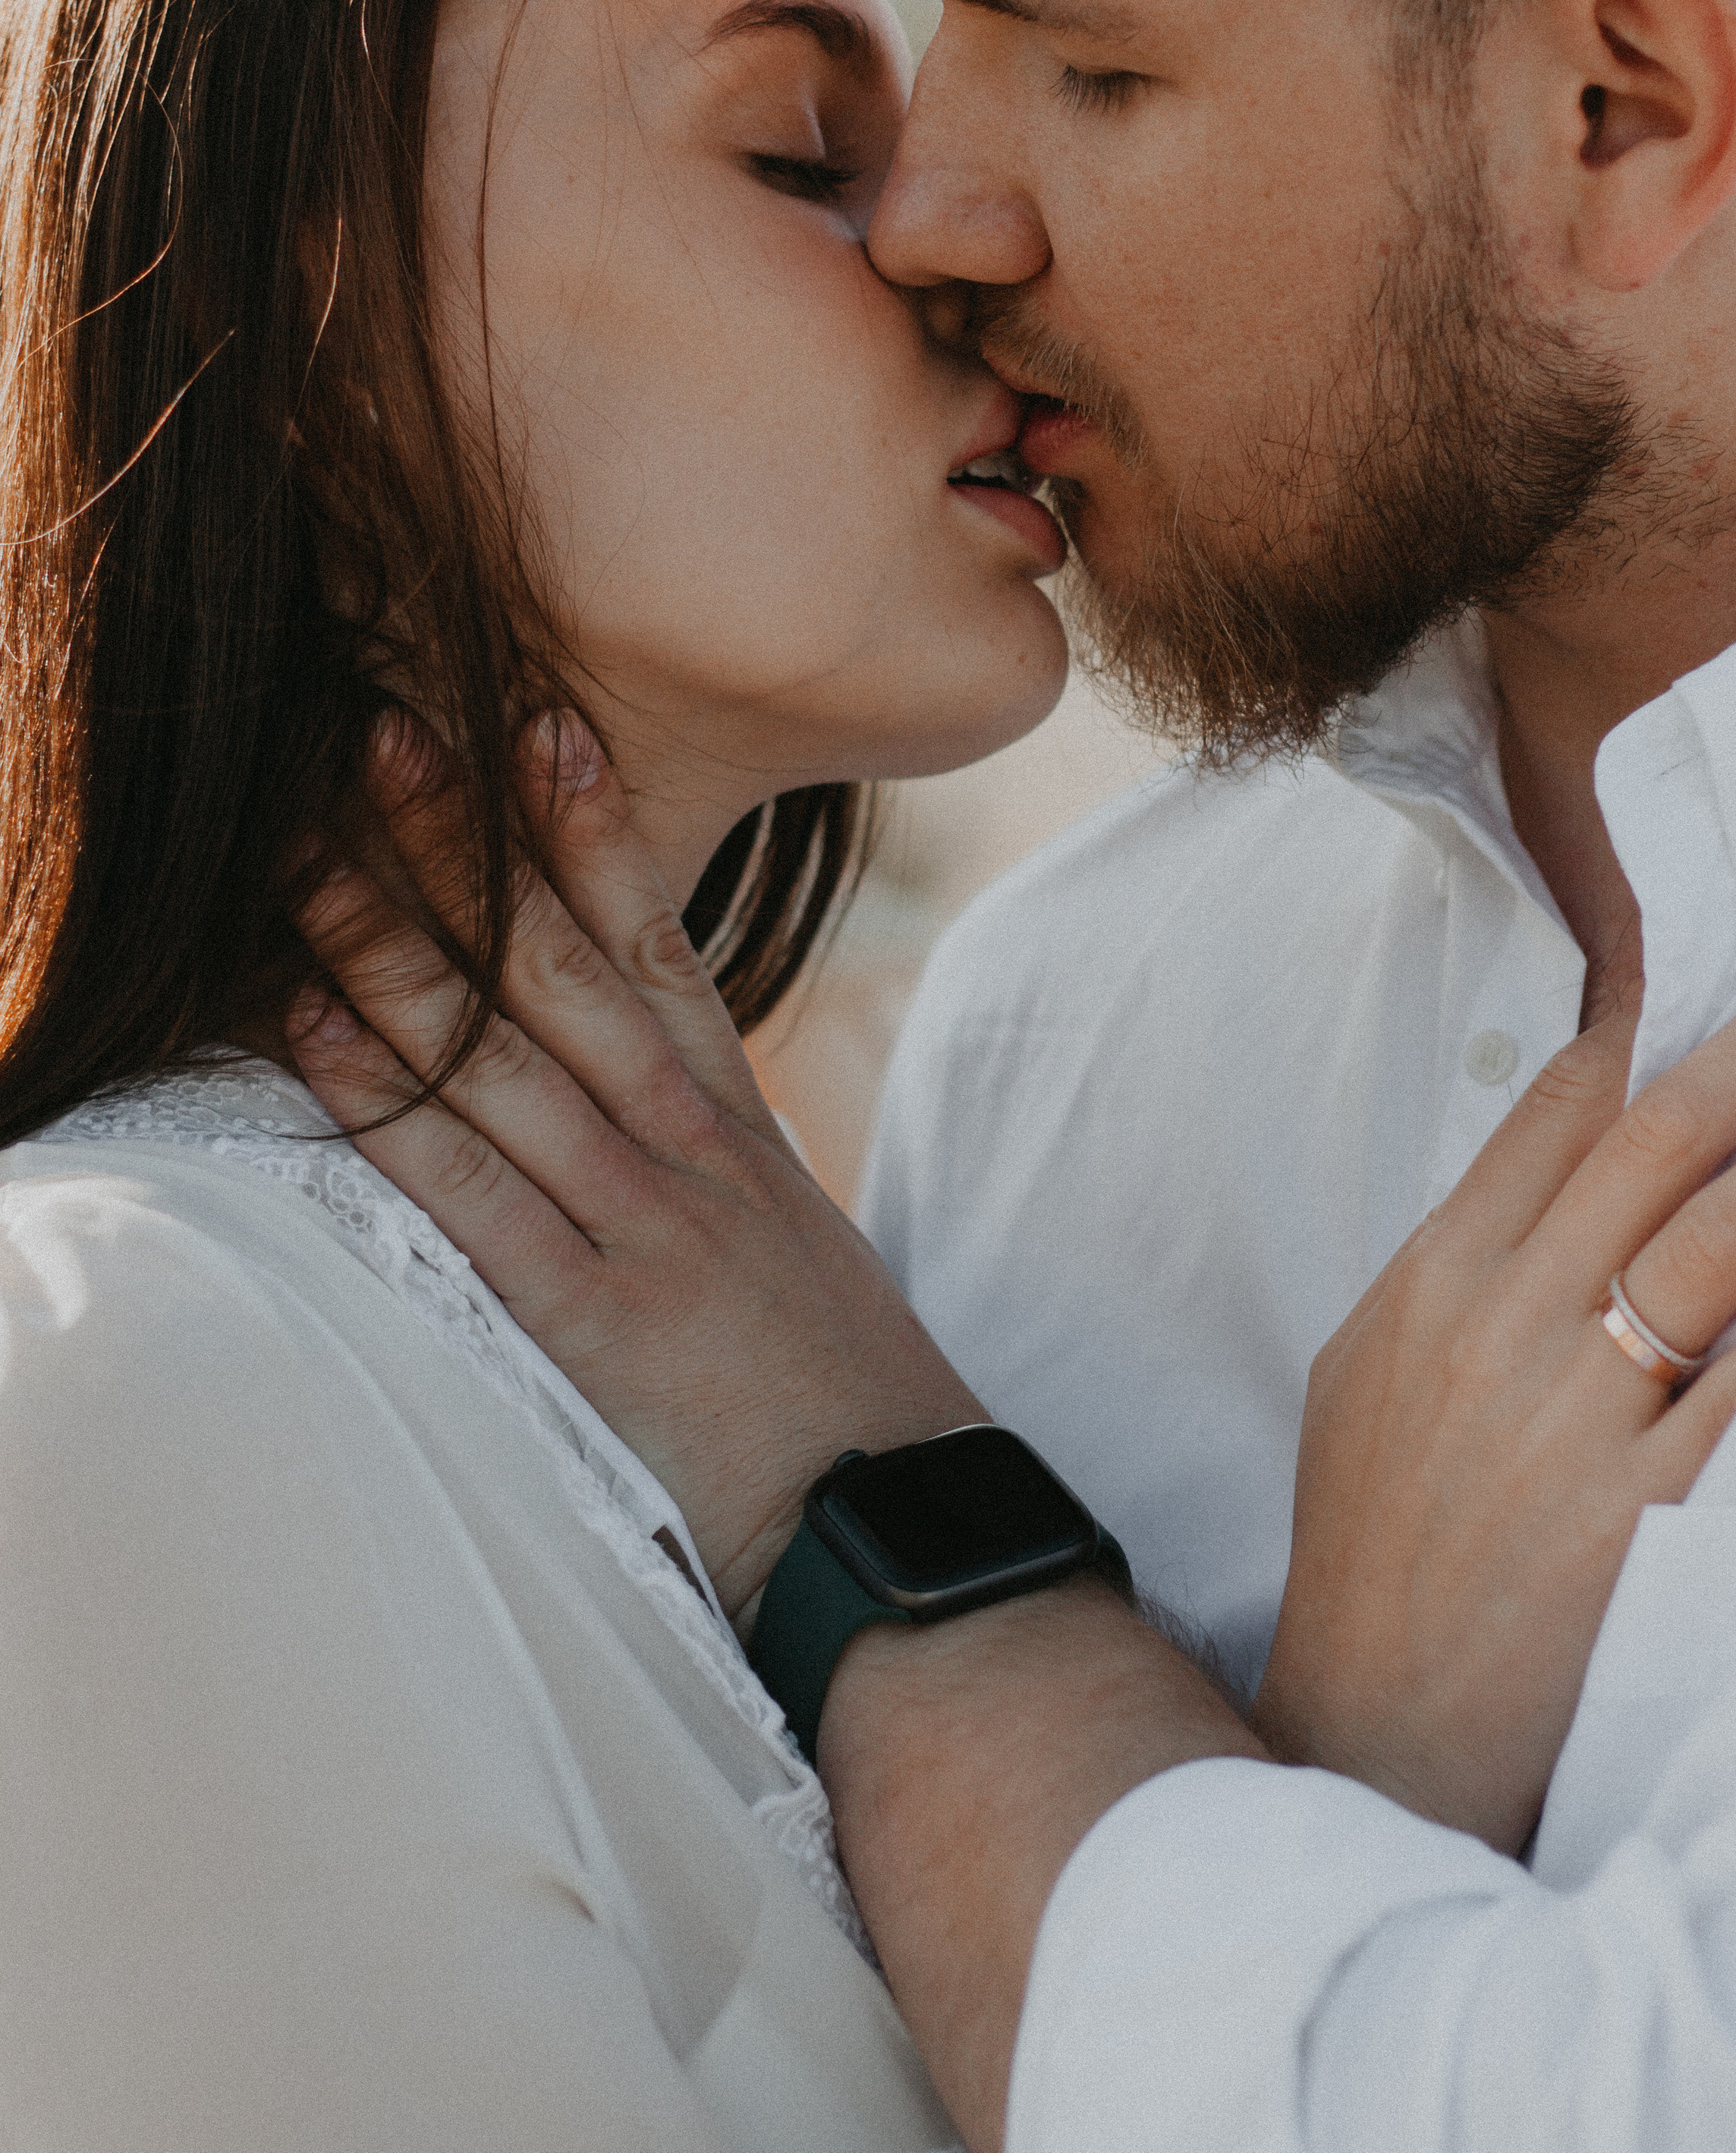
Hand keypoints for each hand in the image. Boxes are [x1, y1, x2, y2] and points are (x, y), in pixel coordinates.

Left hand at [288, 714, 981, 1627]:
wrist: (910, 1531)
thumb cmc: (849, 1405)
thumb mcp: (798, 1252)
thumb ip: (722, 1169)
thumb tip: (657, 1112)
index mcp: (742, 1131)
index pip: (661, 945)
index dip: (593, 833)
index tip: (540, 727)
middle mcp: (693, 1153)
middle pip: (564, 969)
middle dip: (468, 850)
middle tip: (386, 734)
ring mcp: (647, 1229)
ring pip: (502, 1056)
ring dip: (393, 949)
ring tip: (303, 854)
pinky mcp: (599, 1325)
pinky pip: (474, 1194)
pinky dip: (389, 1105)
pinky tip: (315, 1030)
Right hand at [1255, 941, 1735, 1850]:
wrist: (1374, 1731)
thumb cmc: (1376, 1545)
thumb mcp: (1368, 1370)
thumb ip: (1460, 1253)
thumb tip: (1564, 1139)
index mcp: (1432, 1282)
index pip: (1556, 1111)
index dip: (1657, 1018)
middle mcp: (1497, 1329)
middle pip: (1652, 1142)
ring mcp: (1568, 1421)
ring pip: (1713, 1237)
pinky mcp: (1640, 1519)